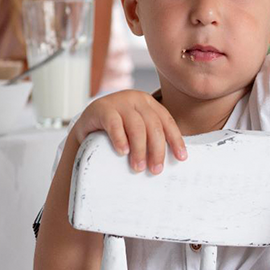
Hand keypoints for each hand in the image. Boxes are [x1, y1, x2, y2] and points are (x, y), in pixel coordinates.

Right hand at [72, 90, 186, 174]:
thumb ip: (151, 136)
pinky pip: (114, 124)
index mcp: (147, 102)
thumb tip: (174, 161)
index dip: (175, 139)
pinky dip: (120, 139)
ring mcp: (118, 101)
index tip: (181, 159)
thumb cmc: (117, 130)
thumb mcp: (136, 129)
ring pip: (136, 126)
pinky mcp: (101, 108)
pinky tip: (123, 152)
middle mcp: (135, 98)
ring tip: (139, 168)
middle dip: (157, 149)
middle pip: (153, 125)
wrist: (88, 124)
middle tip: (156, 170)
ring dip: (140, 149)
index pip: (166, 120)